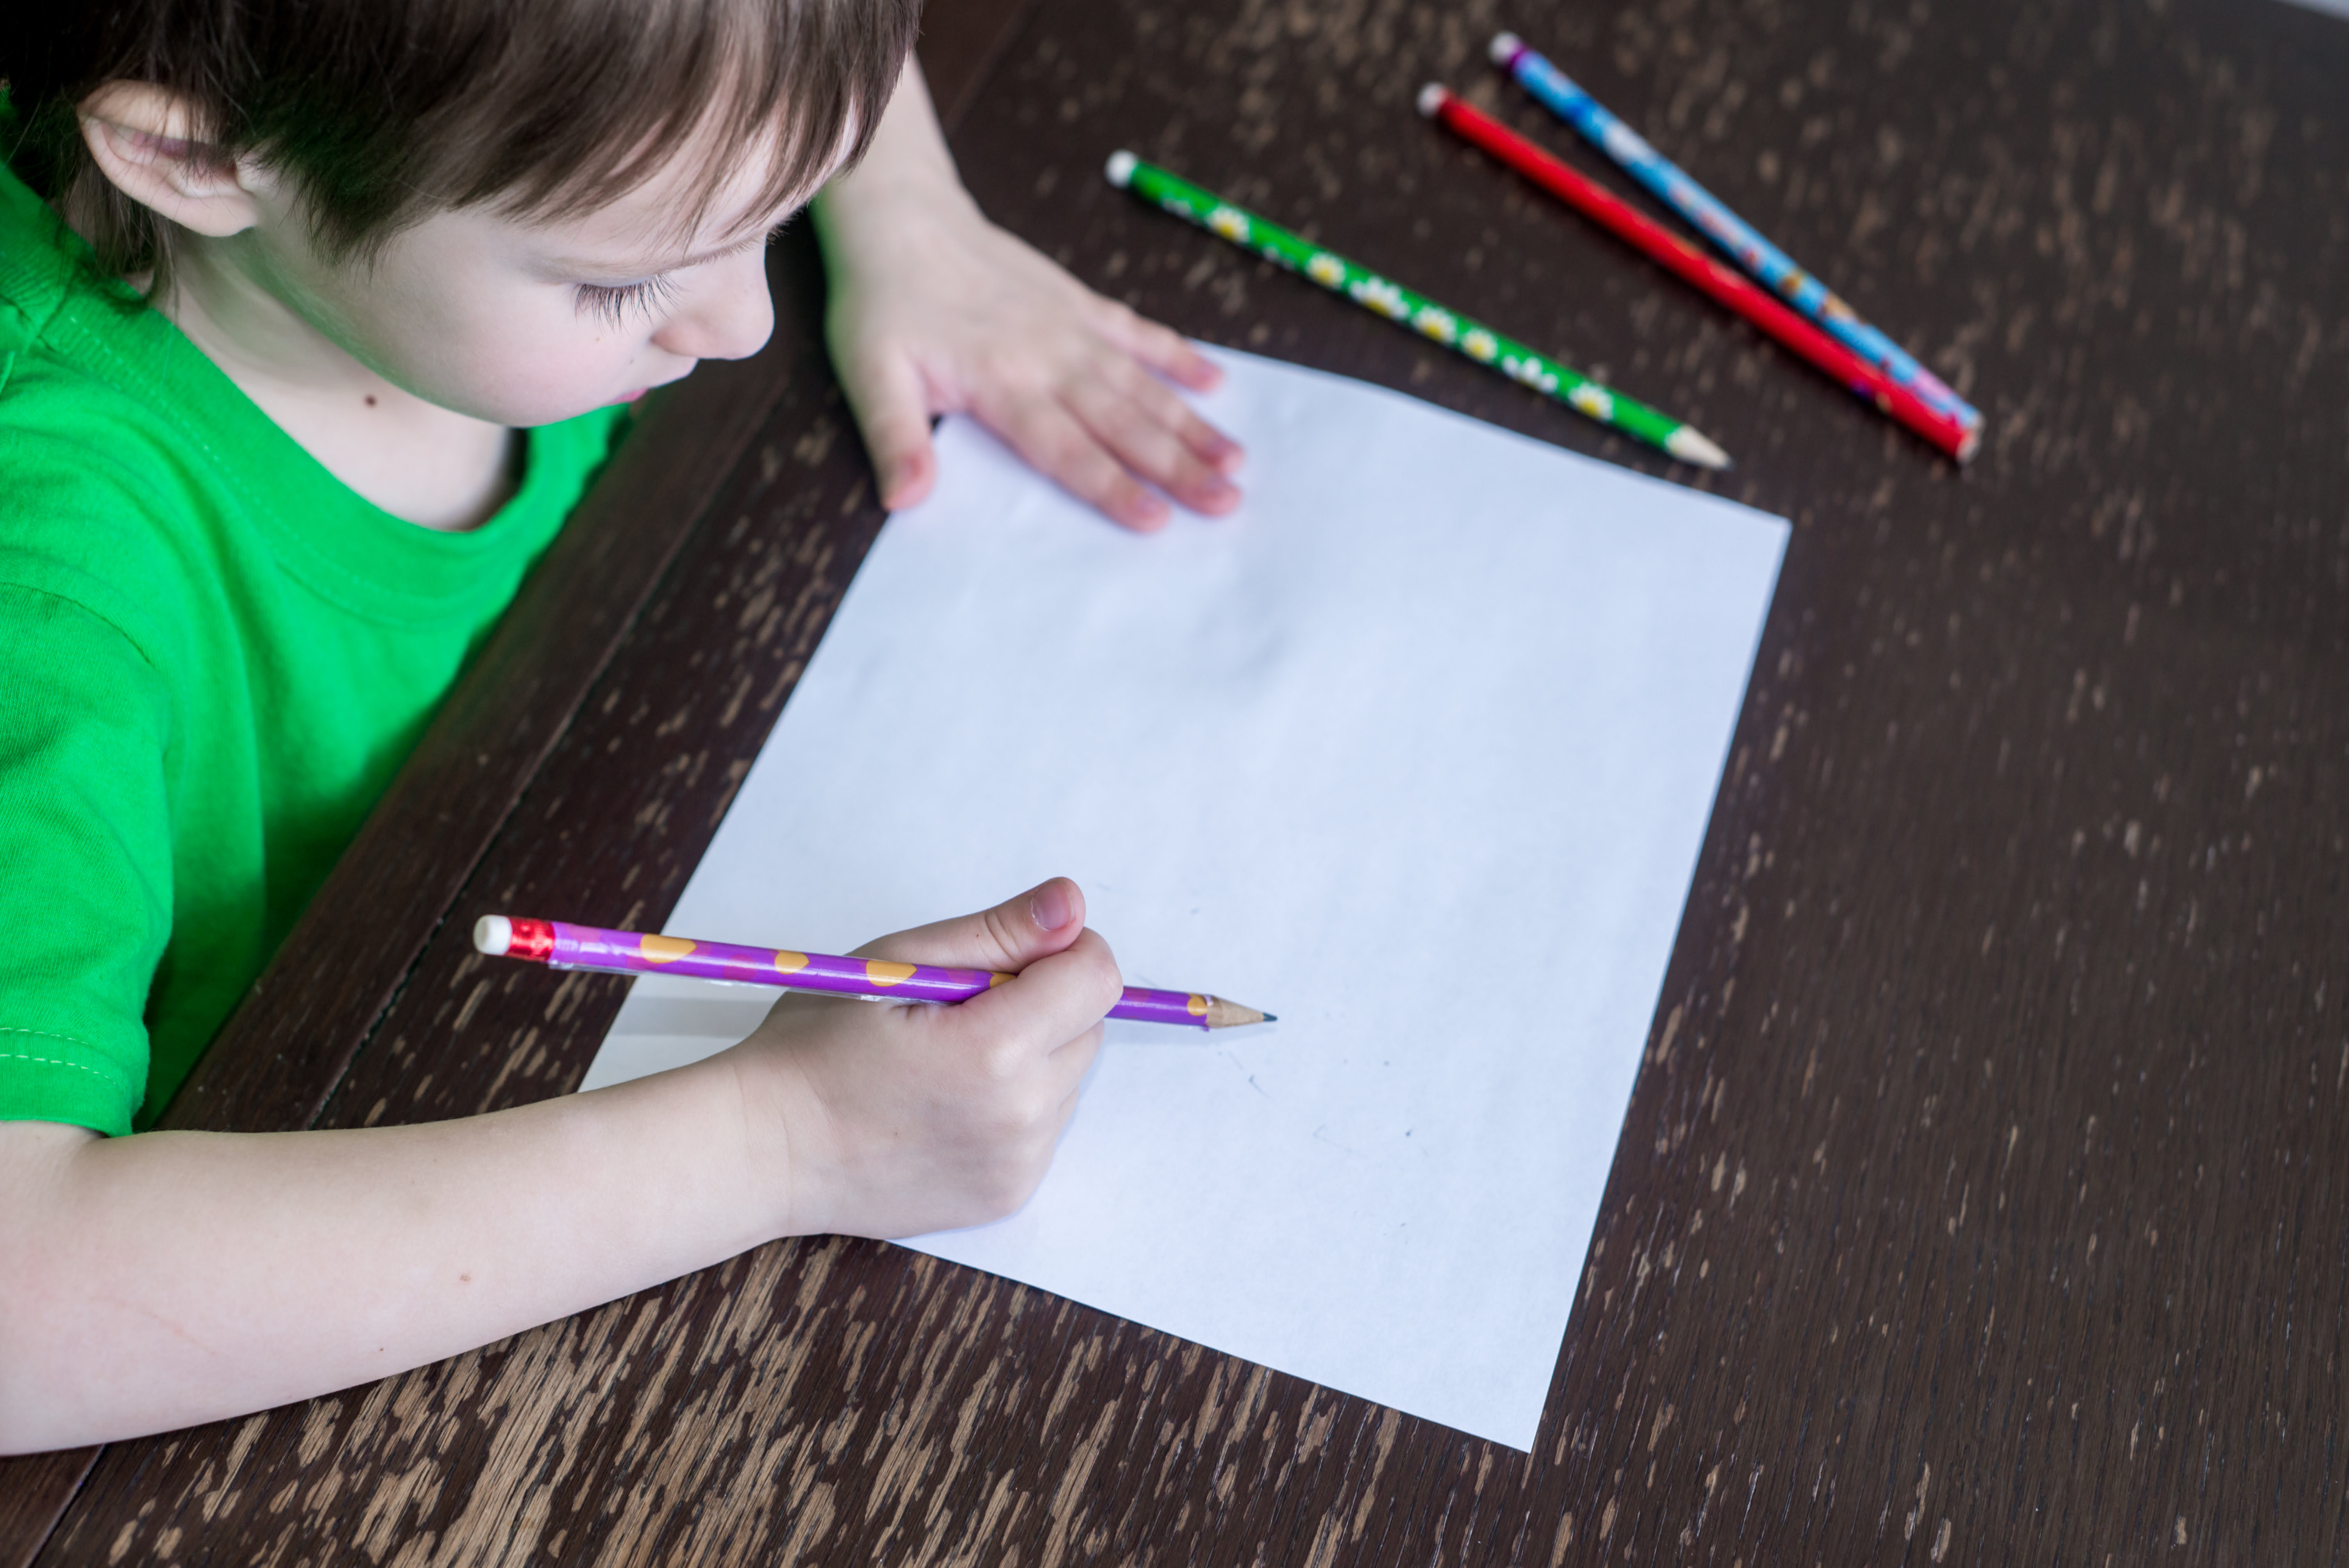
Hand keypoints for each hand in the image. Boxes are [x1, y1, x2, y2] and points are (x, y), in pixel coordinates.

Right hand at [731, 878, 1119, 1239]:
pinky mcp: (1008, 1195)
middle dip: (1041, 1004)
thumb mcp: (899, 962)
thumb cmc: (816, 1046)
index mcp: (994, 1049)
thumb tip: (1072, 903)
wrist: (765, 1149)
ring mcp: (1017, 1164)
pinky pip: (1044, 1128)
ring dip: (1030, 1057)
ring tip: (946, 1062)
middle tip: (958, 1012)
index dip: (1062, 951)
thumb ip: (998, 933)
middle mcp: (1020, 1116)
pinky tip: (948, 1104)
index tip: (1010, 957)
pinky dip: (1014, 1106)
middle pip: (1087, 1027)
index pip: (1096, 977)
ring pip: (1067, 1079)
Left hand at [813, 64, 1243, 530]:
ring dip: (1191, 422)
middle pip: (1123, 422)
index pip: (1067, 449)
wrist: (900, 221)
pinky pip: (1135, 331)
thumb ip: (895, 438)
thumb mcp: (869, 374)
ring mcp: (1069, 326)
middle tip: (1228, 502)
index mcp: (1002, 383)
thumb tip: (906, 499)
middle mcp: (1048, 357)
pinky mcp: (1076, 301)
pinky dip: (1176, 354)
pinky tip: (1215, 380)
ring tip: (1235, 457)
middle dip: (1179, 466)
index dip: (1113, 486)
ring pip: (1141, 384)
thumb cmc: (882, 304)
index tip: (1158, 519)